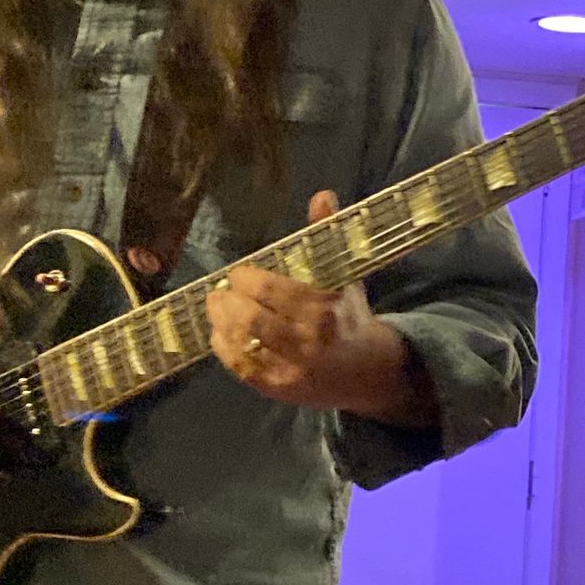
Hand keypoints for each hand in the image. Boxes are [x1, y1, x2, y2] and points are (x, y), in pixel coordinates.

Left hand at [206, 192, 437, 426]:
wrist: (370, 372)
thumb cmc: (350, 317)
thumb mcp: (344, 276)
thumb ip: (326, 236)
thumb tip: (322, 195)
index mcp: (325, 308)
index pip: (271, 290)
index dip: (246, 280)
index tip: (238, 274)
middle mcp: (309, 341)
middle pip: (251, 318)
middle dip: (227, 301)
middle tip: (218, 291)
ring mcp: (293, 369)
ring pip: (243, 343)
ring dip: (221, 322)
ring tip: (215, 307)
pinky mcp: (280, 389)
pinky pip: (243, 368)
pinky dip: (225, 349)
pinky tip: (219, 334)